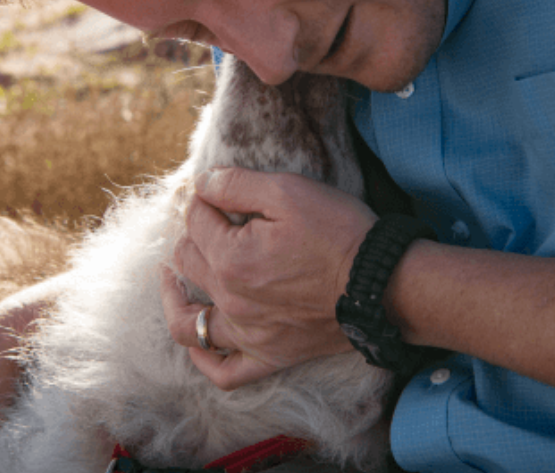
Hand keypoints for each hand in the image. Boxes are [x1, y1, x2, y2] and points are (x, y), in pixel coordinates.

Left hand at [161, 167, 375, 388]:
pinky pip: (223, 371)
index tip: (219, 188)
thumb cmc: (339, 232)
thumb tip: (202, 183)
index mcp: (230, 258)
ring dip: (174, 295)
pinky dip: (201, 359)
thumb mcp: (289, 191)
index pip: (197, 219)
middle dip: (193, 233)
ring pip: (188, 322)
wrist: (383, 283)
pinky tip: (196, 342)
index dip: (205, 197)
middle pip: (189, 260)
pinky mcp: (270, 355)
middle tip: (209, 218)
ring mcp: (247, 334)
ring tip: (171, 276)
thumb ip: (237, 185)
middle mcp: (230, 300)